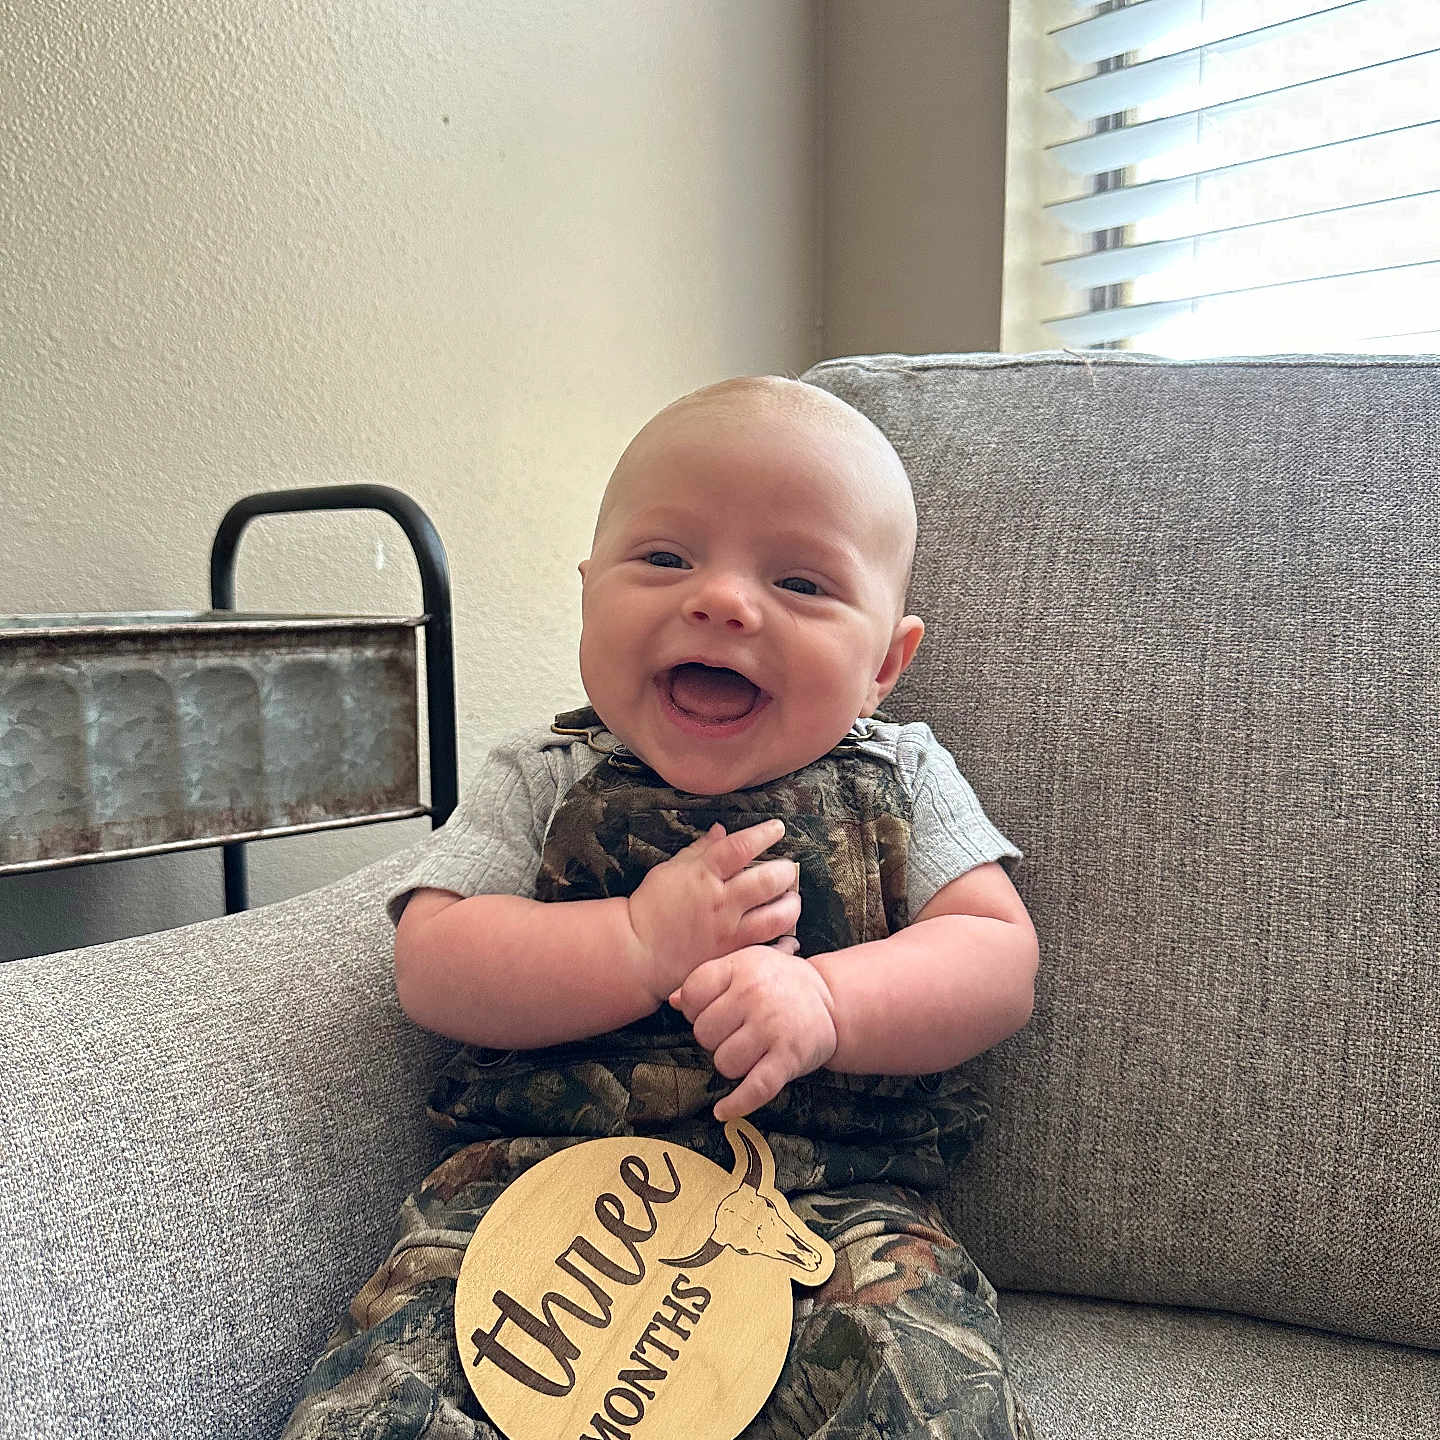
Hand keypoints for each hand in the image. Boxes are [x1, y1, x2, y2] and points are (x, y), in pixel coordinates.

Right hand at [627, 820, 800, 1002]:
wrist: (639, 953)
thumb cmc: (651, 907)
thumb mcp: (670, 870)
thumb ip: (699, 850)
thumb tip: (721, 830)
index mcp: (703, 875)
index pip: (741, 847)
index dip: (764, 834)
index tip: (778, 828)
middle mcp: (721, 902)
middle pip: (768, 880)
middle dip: (786, 871)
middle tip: (787, 869)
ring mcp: (729, 931)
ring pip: (777, 916)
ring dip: (791, 904)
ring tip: (791, 899)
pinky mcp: (732, 954)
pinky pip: (769, 948)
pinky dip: (785, 941)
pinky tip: (788, 935)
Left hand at [669, 945, 837, 1120]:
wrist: (832, 999)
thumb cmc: (779, 982)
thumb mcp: (745, 965)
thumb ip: (709, 979)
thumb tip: (673, 1001)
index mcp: (740, 967)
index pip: (693, 994)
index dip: (694, 1009)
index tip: (710, 1012)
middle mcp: (755, 994)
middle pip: (704, 1033)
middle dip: (715, 1038)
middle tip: (736, 1032)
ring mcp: (772, 1027)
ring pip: (724, 1063)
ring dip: (732, 1064)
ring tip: (750, 1051)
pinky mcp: (788, 1058)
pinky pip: (753, 1089)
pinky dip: (736, 1104)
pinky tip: (723, 1110)